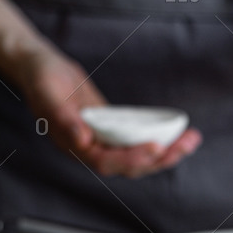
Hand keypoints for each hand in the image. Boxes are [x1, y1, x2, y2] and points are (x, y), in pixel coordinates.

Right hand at [18, 47, 201, 177]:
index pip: (107, 162)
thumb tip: (83, 141)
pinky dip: (159, 138)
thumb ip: (63, 118)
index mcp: (76, 147)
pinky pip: (139, 140)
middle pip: (131, 164)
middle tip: (187, 144)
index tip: (156, 147)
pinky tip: (179, 132)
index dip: (132, 158)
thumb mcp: (48, 93)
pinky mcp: (115, 130)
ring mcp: (105, 141)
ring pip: (139, 154)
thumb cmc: (41, 79)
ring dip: (167, 151)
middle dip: (161, 157)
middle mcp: (93, 149)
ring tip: (192, 140)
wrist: (43, 69)